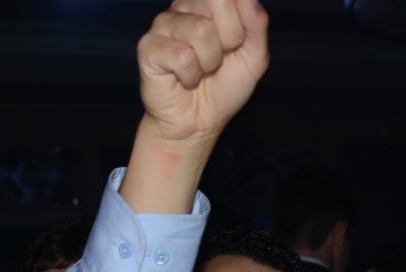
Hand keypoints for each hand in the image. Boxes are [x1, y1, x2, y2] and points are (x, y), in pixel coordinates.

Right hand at [124, 0, 268, 211]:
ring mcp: (164, 23)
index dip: (242, 26)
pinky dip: (190, 76)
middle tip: (218, 60)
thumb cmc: (223, 88)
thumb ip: (257, 24)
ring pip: (200, 30)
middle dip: (229, 39)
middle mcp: (185, 6)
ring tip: (200, 72)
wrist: (198, 124)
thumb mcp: (253, 58)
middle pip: (217, 1)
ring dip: (209, 62)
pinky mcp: (148, 46)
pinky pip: (182, 56)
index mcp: (209, 3)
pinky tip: (184, 79)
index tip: (234, 47)